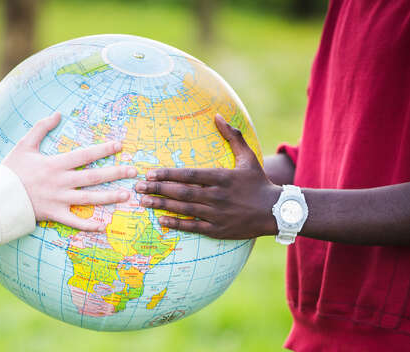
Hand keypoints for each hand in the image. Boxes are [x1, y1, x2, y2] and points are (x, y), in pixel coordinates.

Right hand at [3, 112, 136, 231]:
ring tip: (127, 195)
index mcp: (55, 164)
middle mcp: (60, 182)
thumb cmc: (10, 170)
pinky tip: (104, 225)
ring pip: (89, 199)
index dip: (103, 150)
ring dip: (109, 197)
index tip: (119, 145)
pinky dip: (89, 225)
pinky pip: (74, 221)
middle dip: (115, 173)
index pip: (84, 155)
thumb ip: (41, 128)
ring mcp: (58, 200)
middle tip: (133, 171)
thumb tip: (57, 114)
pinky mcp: (54, 214)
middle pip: (93, 177)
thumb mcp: (24, 145)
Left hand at [135, 114, 280, 238]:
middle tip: (138, 187)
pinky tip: (161, 220)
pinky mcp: (219, 230)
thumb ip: (232, 136)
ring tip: (143, 202)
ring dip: (162, 205)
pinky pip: (194, 227)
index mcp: (222, 177)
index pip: (189, 175)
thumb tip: (218, 115)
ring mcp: (218, 214)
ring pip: (185, 209)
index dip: (168, 174)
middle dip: (158, 189)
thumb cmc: (258, 182)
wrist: (276, 211)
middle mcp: (218, 196)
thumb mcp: (248, 157)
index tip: (150, 174)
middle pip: (182, 192)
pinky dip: (177, 224)